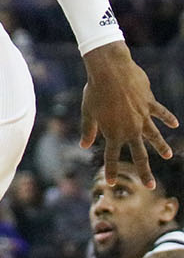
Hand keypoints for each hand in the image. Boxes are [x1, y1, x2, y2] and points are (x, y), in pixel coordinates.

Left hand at [81, 42, 177, 184]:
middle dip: (144, 171)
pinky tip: (174, 124)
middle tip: (151, 186)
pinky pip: (161, 113)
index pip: (111, 156)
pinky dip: (168, 118)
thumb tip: (84, 145)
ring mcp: (143, 117)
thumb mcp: (88, 111)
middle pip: (139, 154)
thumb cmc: (95, 91)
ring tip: (168, 156)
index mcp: (113, 132)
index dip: (111, 170)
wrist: (111, 71)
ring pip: (154, 136)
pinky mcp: (150, 104)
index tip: (111, 183)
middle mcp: (130, 129)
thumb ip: (88, 129)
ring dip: (161, 147)